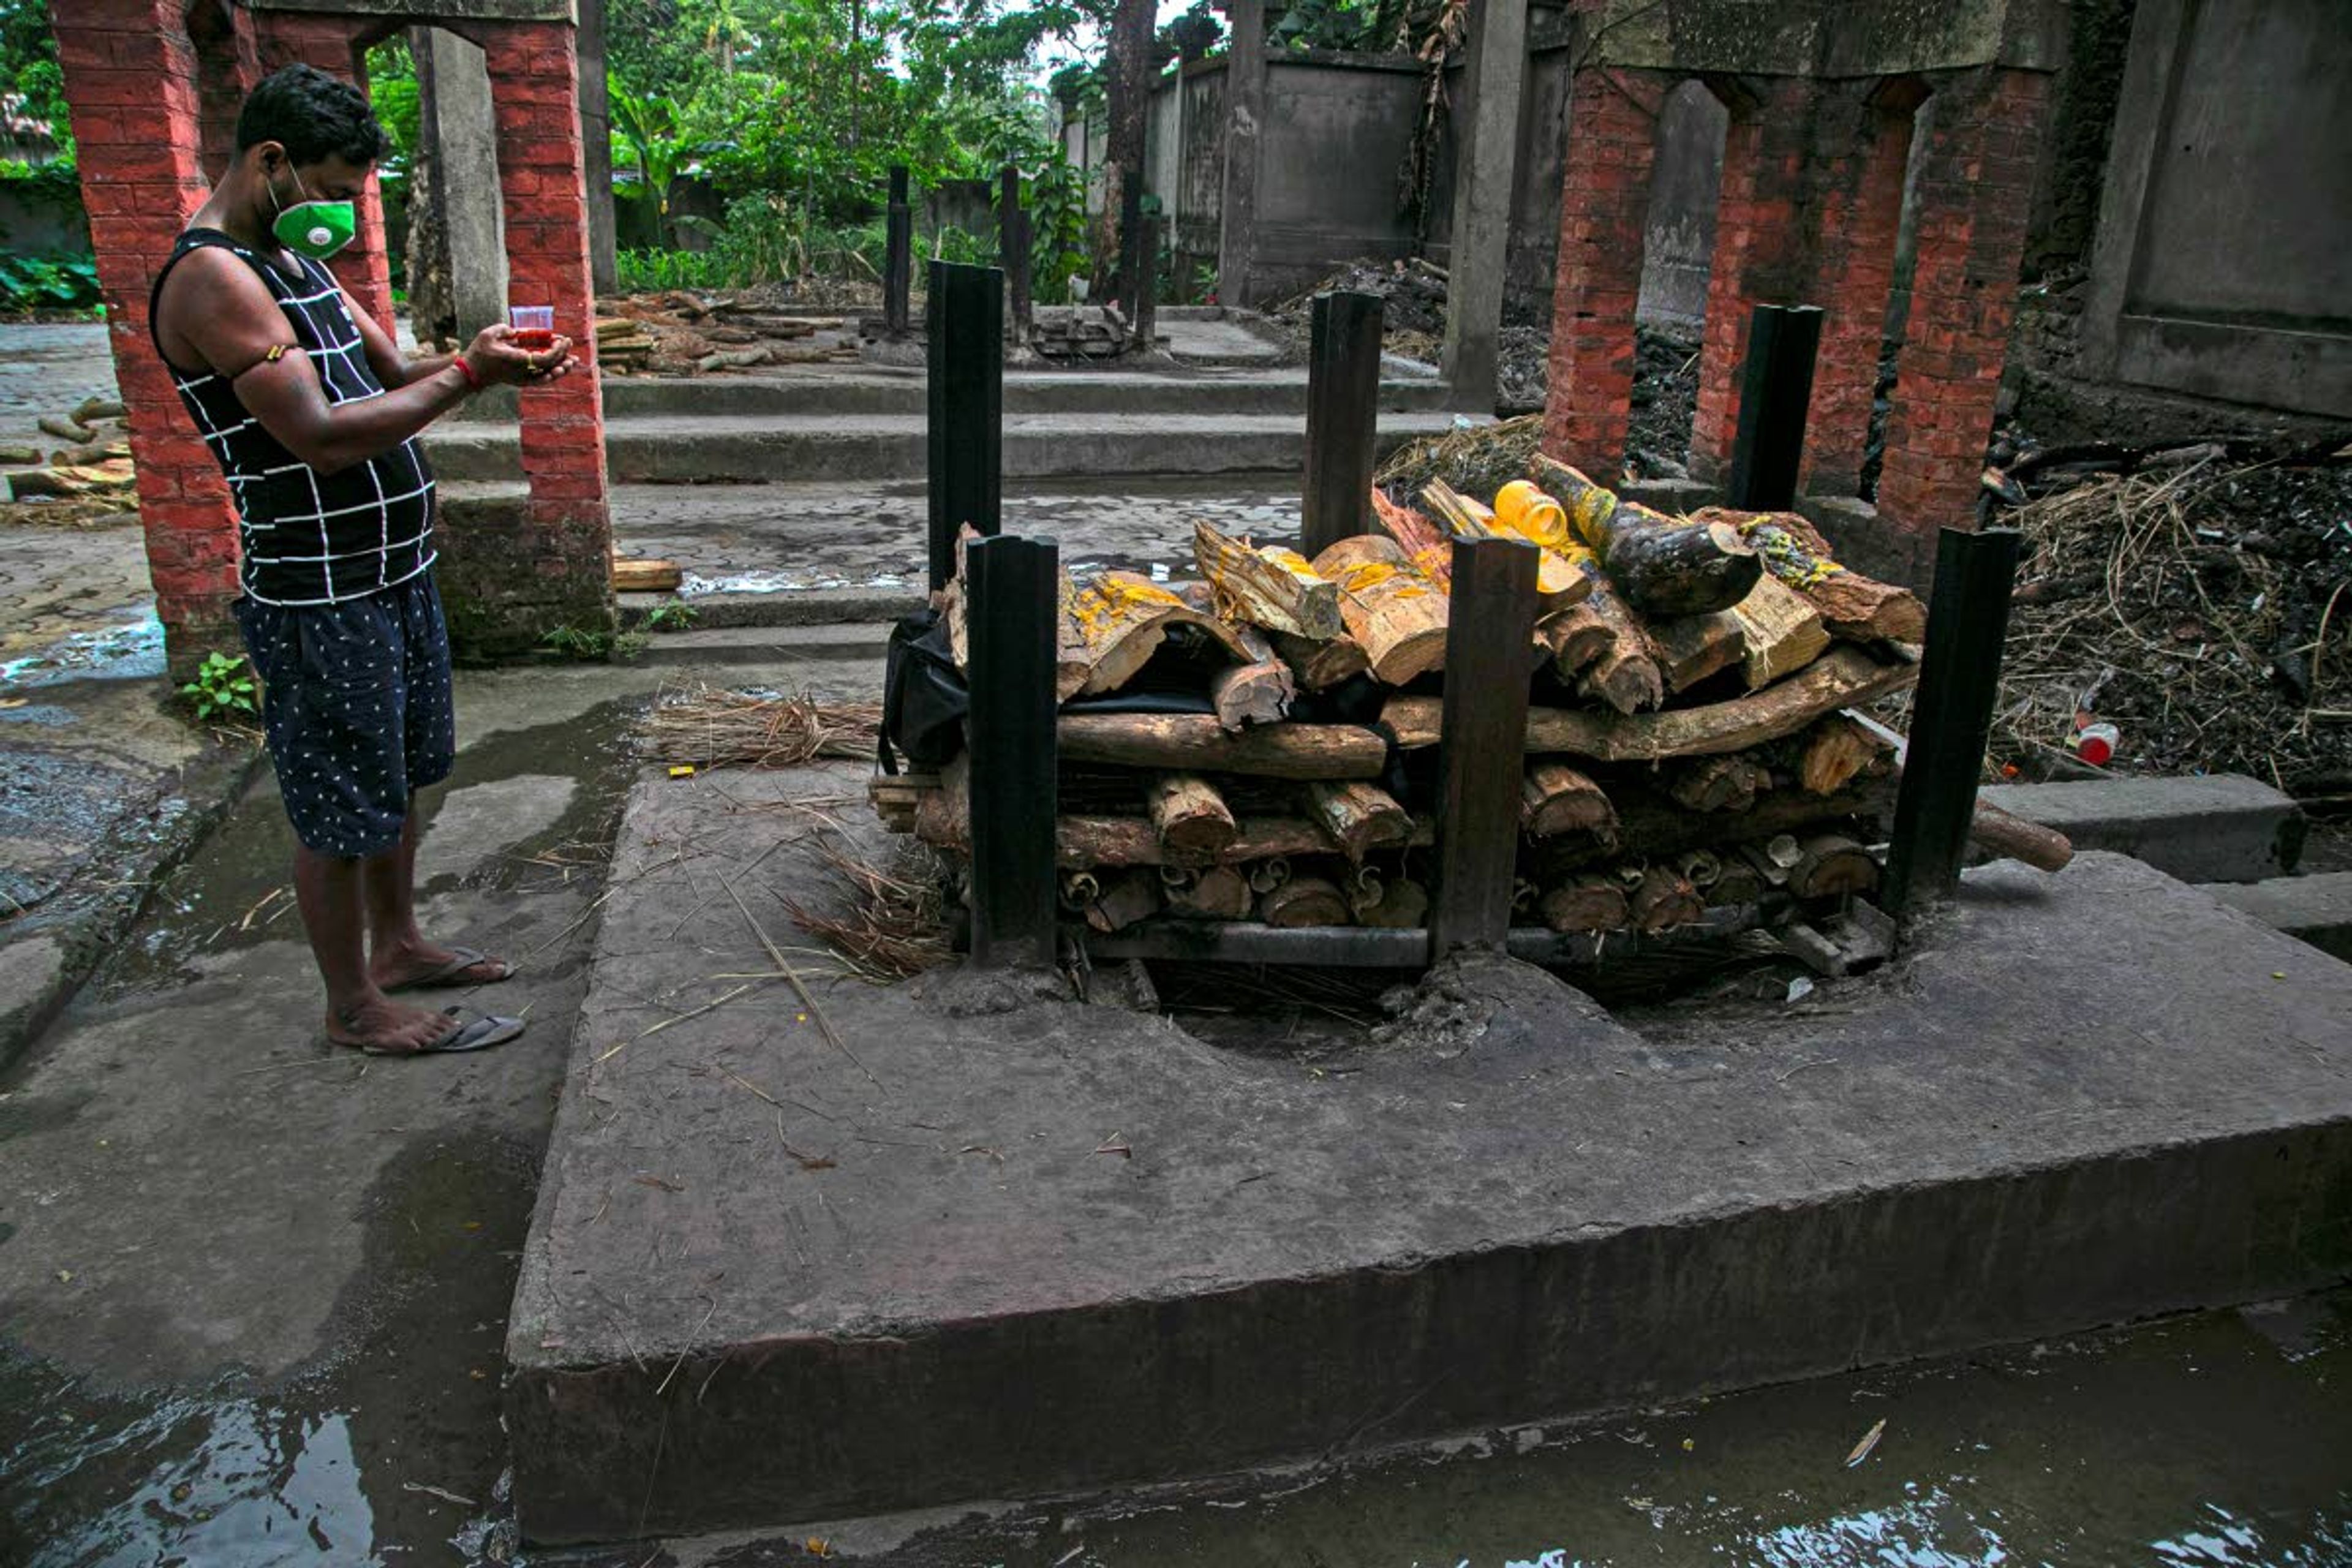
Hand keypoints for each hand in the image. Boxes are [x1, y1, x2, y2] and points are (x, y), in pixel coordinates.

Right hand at [461, 324, 581, 387]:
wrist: (472, 374)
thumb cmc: (479, 352)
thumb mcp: (489, 335)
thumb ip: (505, 330)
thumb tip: (518, 333)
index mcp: (517, 360)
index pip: (545, 358)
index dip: (557, 350)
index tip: (563, 339)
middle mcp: (523, 372)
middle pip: (550, 367)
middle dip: (562, 355)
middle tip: (570, 344)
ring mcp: (523, 379)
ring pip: (547, 376)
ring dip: (561, 368)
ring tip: (573, 361)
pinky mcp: (521, 382)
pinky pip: (541, 380)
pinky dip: (551, 375)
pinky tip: (560, 370)